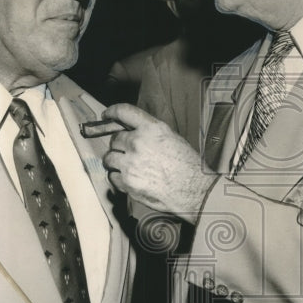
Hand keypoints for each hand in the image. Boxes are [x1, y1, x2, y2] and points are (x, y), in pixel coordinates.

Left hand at [102, 104, 212, 224]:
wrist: (195, 189)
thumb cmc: (188, 165)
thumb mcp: (172, 138)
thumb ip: (150, 133)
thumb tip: (134, 132)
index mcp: (151, 129)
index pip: (124, 112)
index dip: (112, 112)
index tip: (107, 115)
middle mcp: (138, 143)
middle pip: (115, 139)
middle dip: (119, 145)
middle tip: (127, 152)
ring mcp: (130, 164)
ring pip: (109, 158)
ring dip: (115, 161)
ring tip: (125, 166)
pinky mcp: (127, 182)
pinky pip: (112, 177)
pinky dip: (118, 178)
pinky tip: (129, 179)